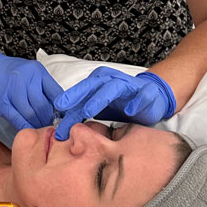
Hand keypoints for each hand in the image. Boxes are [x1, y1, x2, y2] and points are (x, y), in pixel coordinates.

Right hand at [0, 49, 62, 129]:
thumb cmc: (8, 71)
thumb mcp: (29, 72)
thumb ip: (42, 86)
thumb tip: (57, 107)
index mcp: (37, 72)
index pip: (56, 94)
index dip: (62, 109)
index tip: (63, 118)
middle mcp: (27, 79)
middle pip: (44, 106)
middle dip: (48, 119)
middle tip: (50, 126)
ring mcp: (13, 91)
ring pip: (32, 114)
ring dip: (37, 125)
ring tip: (39, 129)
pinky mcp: (2, 102)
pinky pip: (17, 119)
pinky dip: (25, 127)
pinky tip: (28, 130)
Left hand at [53, 67, 175, 139]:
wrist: (150, 97)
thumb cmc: (119, 103)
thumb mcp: (96, 108)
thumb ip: (79, 112)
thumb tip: (58, 126)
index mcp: (97, 82)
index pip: (80, 90)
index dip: (68, 99)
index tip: (56, 109)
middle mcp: (111, 80)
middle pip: (92, 86)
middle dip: (78, 95)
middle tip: (65, 107)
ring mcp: (129, 85)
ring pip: (114, 88)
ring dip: (101, 98)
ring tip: (90, 110)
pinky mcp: (147, 92)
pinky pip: (142, 95)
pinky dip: (136, 101)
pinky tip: (130, 110)